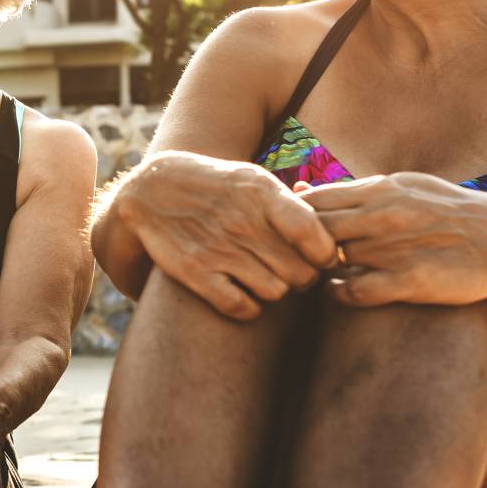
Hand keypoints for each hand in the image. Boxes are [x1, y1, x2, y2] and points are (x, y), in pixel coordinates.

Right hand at [115, 151, 337, 318]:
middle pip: (301, 273)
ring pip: (276, 292)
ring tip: (263, 277)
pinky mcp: (196, 272)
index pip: (315, 235)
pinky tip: (243, 293)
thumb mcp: (254, 180)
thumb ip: (292, 205)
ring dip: (274, 290)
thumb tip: (332, 237)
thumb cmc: (218, 188)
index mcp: (262, 194)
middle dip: (302, 277)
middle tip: (291, 271)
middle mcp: (242, 222)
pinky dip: (249, 307)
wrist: (153, 189)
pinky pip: (242, 307)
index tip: (320, 257)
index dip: (326, 254)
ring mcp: (218, 248)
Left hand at [300, 172, 486, 306]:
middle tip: (296, 260)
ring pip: (330, 259)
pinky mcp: (409, 280)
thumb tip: (299, 186)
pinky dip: (338, 294)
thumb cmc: (444, 213)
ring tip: (315, 276)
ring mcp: (395, 247)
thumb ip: (351, 191)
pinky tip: (338, 294)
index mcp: (380, 189)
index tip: (294, 234)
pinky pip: (354, 290)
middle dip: (298, 246)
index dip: (294, 220)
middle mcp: (383, 215)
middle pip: (314, 229)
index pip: (312, 200)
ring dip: (316, 271)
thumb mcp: (401, 187)